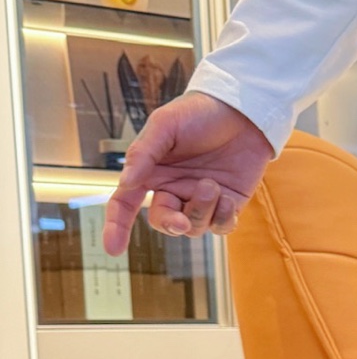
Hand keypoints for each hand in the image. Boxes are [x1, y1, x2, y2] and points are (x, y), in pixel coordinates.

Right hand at [102, 92, 271, 255]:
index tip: (113, 249)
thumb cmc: (199, 112)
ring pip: (194, 227)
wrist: (242, 110)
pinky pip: (221, 226)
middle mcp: (174, 189)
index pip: (125, 204)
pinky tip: (226, 198)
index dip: (116, 227)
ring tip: (212, 185)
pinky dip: (223, 218)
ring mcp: (201, 198)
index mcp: (151, 172)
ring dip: (201, 212)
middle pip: (163, 222)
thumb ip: (143, 153)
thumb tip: (125, 182)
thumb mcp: (165, 125)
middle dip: (171, 224)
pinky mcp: (228, 203)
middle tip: (181, 221)